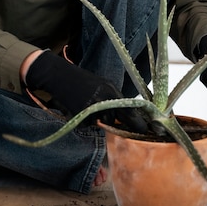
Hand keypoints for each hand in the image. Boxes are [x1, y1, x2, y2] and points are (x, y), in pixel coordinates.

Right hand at [25, 50, 147, 132]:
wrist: (60, 75)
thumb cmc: (81, 81)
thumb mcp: (101, 86)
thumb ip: (113, 99)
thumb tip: (127, 115)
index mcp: (110, 89)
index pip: (128, 108)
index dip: (138, 120)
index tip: (147, 129)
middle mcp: (103, 97)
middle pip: (115, 119)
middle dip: (121, 125)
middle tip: (128, 130)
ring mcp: (90, 105)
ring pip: (100, 122)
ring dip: (97, 120)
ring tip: (87, 106)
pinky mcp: (79, 112)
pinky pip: (86, 124)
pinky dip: (84, 121)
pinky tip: (78, 108)